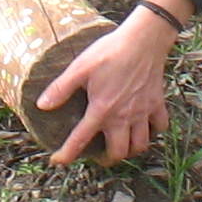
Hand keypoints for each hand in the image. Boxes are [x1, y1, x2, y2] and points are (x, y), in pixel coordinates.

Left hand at [41, 10, 176, 166]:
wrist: (143, 40)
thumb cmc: (110, 51)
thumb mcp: (80, 68)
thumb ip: (61, 88)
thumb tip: (42, 105)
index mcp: (102, 109)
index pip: (81, 139)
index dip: (67, 154)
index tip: (58, 161)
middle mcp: (124, 117)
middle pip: (119, 152)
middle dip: (108, 158)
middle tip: (99, 155)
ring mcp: (143, 112)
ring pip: (141, 145)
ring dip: (131, 150)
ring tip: (121, 145)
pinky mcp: (157, 103)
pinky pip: (160, 126)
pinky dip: (153, 131)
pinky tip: (144, 126)